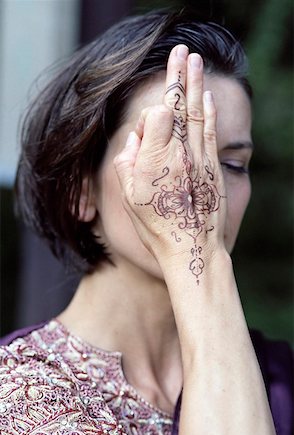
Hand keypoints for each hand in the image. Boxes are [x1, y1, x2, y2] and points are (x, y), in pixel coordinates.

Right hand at [114, 44, 226, 283]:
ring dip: (195, 83)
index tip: (144, 133)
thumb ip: (128, 160)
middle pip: (178, 104)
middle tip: (180, 51)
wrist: (191, 247)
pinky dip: (209, 111)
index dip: (149, 116)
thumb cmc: (155, 226)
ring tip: (194, 60)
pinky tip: (207, 95)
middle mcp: (178, 152)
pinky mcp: (212, 167)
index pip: (156, 114)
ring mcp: (199, 158)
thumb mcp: (128, 196)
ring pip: (197, 112)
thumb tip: (137, 139)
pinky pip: (211, 131)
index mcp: (154, 158)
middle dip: (178, 75)